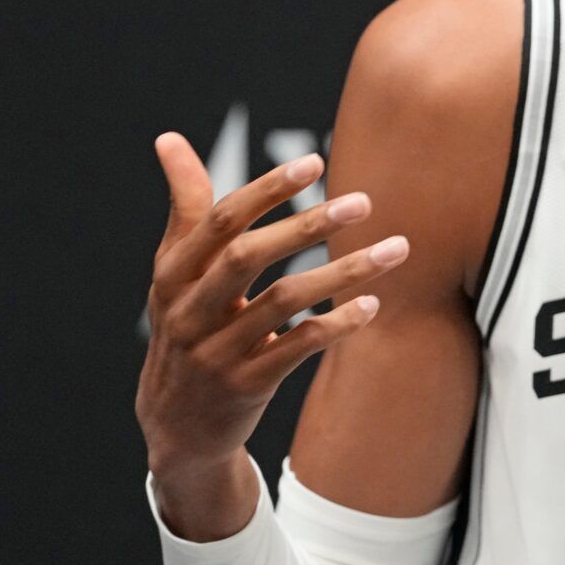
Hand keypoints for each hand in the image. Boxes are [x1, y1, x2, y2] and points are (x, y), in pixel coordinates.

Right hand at [135, 131, 409, 480]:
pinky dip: (336, 324)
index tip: (315, 163)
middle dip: (308, 225)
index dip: (268, 190)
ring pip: (284, 301)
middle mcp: (189, 309)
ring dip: (343, 272)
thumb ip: (186, 207)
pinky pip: (297, 348)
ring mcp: (215, 350)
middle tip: (363, 202)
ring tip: (395, 250)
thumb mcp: (175, 272)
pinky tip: (372, 305)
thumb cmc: (187, 327)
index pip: (221, 220)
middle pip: (249, 256)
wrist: (177, 426)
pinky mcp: (245, 385)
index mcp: (173, 273)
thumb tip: (169, 138)